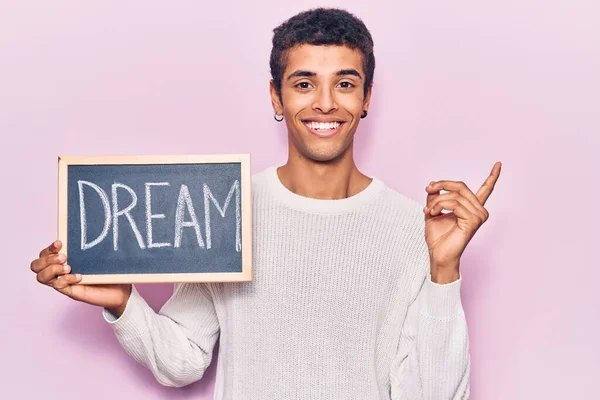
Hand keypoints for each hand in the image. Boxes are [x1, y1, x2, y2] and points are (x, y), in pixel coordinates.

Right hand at [30, 240, 131, 315]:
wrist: (122, 291)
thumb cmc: (110, 271)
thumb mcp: (99, 256)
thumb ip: (90, 246)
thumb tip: (91, 225)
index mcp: (65, 261)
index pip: (44, 254)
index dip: (49, 248)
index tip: (60, 243)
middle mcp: (60, 272)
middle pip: (36, 266)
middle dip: (46, 259)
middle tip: (64, 257)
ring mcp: (64, 283)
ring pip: (41, 277)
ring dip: (52, 269)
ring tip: (68, 267)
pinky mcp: (72, 292)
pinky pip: (58, 286)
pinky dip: (66, 279)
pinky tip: (79, 276)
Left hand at [423, 162, 501, 282]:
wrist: (437, 254)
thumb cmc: (437, 237)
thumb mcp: (433, 210)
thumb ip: (435, 197)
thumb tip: (433, 185)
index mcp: (472, 208)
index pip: (485, 189)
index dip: (492, 176)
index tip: (498, 163)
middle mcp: (479, 210)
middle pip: (461, 186)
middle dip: (442, 185)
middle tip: (428, 189)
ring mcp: (478, 216)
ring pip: (455, 195)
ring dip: (437, 200)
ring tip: (428, 209)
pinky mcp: (473, 221)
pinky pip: (455, 204)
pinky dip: (440, 205)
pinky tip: (433, 212)